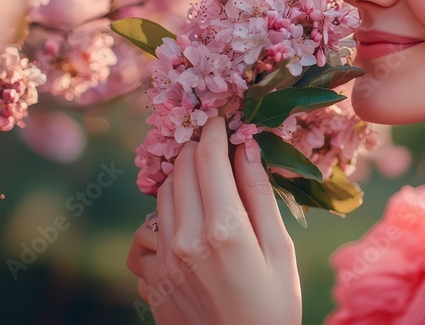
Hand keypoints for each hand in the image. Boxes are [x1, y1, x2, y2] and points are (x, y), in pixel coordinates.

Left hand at [126, 116, 301, 324]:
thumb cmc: (274, 306)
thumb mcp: (280, 249)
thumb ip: (260, 195)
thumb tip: (247, 146)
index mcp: (223, 229)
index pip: (208, 158)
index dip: (213, 130)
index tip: (222, 117)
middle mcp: (185, 240)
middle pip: (180, 171)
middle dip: (196, 149)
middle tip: (215, 143)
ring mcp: (162, 263)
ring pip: (160, 199)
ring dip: (180, 181)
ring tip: (206, 185)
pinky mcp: (151, 281)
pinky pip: (144, 236)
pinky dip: (159, 224)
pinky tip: (182, 230)